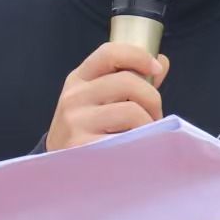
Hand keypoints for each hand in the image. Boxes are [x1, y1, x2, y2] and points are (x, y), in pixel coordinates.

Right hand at [45, 43, 170, 151]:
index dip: (139, 56)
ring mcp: (77, 122)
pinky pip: (127, 139)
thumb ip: (129, 81)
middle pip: (129, 82)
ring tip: (145, 135)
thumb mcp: (98, 100)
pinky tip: (134, 150)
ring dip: (149, 124)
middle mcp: (74, 97)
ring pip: (132, 111)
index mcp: (79, 79)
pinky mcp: (84, 147)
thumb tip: (161, 63)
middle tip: (154, 116)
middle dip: (152, 99)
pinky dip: (140, 144)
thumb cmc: (86, 130)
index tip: (157, 69)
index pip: (110, 53)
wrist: (57, 166)